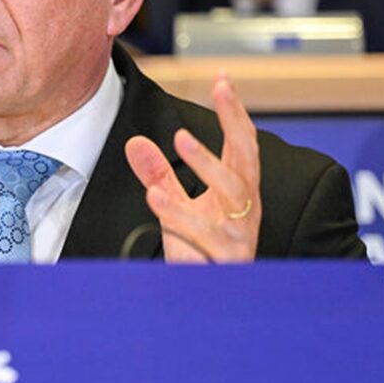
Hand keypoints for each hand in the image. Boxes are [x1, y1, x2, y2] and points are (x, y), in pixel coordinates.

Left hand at [124, 72, 260, 262]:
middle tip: (221, 89)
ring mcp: (239, 233)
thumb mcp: (175, 210)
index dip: (235, 112)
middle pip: (247, 157)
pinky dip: (179, 212)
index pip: (241, 145)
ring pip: (234, 191)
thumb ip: (160, 176)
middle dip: (236, 121)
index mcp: (237, 193)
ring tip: (180, 139)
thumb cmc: (199, 256)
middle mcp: (245, 209)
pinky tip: (154, 195)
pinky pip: (204, 231)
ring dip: (207, 163)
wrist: (206, 303)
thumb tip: (136, 143)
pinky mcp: (226, 257)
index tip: (223, 80)